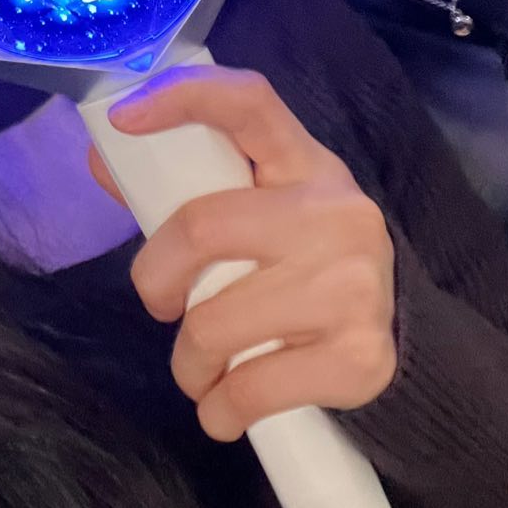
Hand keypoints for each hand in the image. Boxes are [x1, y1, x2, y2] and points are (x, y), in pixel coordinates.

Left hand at [87, 65, 397, 441]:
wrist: (404, 336)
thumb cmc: (306, 261)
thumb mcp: (263, 209)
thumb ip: (187, 189)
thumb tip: (102, 160)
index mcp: (305, 163)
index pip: (248, 102)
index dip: (181, 97)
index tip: (123, 119)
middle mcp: (337, 213)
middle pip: (200, 230)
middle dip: (156, 282)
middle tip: (165, 306)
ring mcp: (353, 286)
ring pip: (212, 327)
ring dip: (188, 365)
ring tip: (203, 370)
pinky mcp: (359, 357)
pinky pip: (248, 391)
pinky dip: (219, 411)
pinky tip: (229, 405)